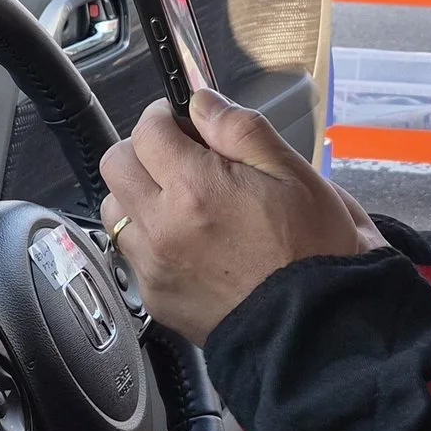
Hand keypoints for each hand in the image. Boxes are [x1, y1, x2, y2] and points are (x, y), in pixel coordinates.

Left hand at [99, 88, 384, 343]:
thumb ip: (239, 129)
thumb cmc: (313, 252)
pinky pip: (132, 255)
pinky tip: (189, 242)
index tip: (183, 122)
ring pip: (115, 211)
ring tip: (182, 202)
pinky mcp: (156, 299)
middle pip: (116, 165)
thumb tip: (202, 103)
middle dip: (143, 151)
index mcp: (195, 187)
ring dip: (139, 196)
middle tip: (179, 156)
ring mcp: (153, 267)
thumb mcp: (293, 173)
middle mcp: (162, 227)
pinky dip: (150, 240)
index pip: (147, 130)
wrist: (315, 328)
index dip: (165, 117)